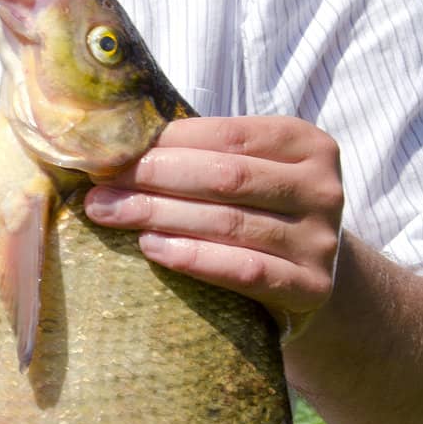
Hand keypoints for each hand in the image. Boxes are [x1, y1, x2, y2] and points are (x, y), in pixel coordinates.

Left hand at [82, 115, 343, 341]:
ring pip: (230, 223)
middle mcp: (323, 188)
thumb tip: (118, 142)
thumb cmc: (260, 215)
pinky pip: (245, 270)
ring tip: (112, 214)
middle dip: (155, 178)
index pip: (229, 136)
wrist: (309, 279)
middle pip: (226, 178)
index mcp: (308, 144)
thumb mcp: (248, 174)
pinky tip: (152, 248)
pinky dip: (193, 258)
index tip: (113, 151)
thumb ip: (204, 156)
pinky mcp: (311, 287)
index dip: (167, 142)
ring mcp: (320, 240)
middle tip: (100, 186)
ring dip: (161, 216)